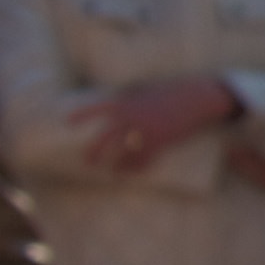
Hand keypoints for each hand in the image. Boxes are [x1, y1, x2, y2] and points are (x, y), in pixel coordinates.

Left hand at [86, 78, 239, 170]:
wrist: (196, 97)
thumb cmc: (172, 92)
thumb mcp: (146, 90)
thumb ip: (130, 99)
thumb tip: (117, 106)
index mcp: (128, 102)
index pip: (99, 108)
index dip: (83, 115)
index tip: (68, 122)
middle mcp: (133, 116)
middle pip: (106, 137)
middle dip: (95, 151)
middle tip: (88, 162)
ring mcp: (145, 130)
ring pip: (123, 152)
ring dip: (115, 164)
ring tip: (111, 171)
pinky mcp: (160, 141)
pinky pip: (143, 160)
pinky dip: (136, 168)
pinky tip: (131, 173)